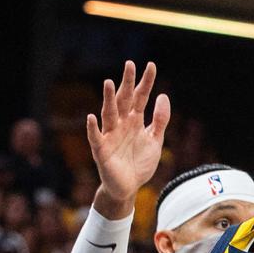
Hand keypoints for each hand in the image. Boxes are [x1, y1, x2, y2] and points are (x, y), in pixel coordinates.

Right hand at [87, 61, 171, 204]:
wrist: (129, 188)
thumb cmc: (140, 163)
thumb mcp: (155, 140)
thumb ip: (160, 120)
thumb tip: (163, 95)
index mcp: (135, 120)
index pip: (141, 97)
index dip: (146, 82)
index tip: (151, 65)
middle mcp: (121, 124)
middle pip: (124, 100)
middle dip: (127, 83)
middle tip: (129, 64)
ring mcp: (110, 135)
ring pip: (109, 114)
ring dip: (109, 99)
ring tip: (109, 83)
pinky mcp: (101, 150)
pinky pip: (96, 137)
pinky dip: (92, 128)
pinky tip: (90, 117)